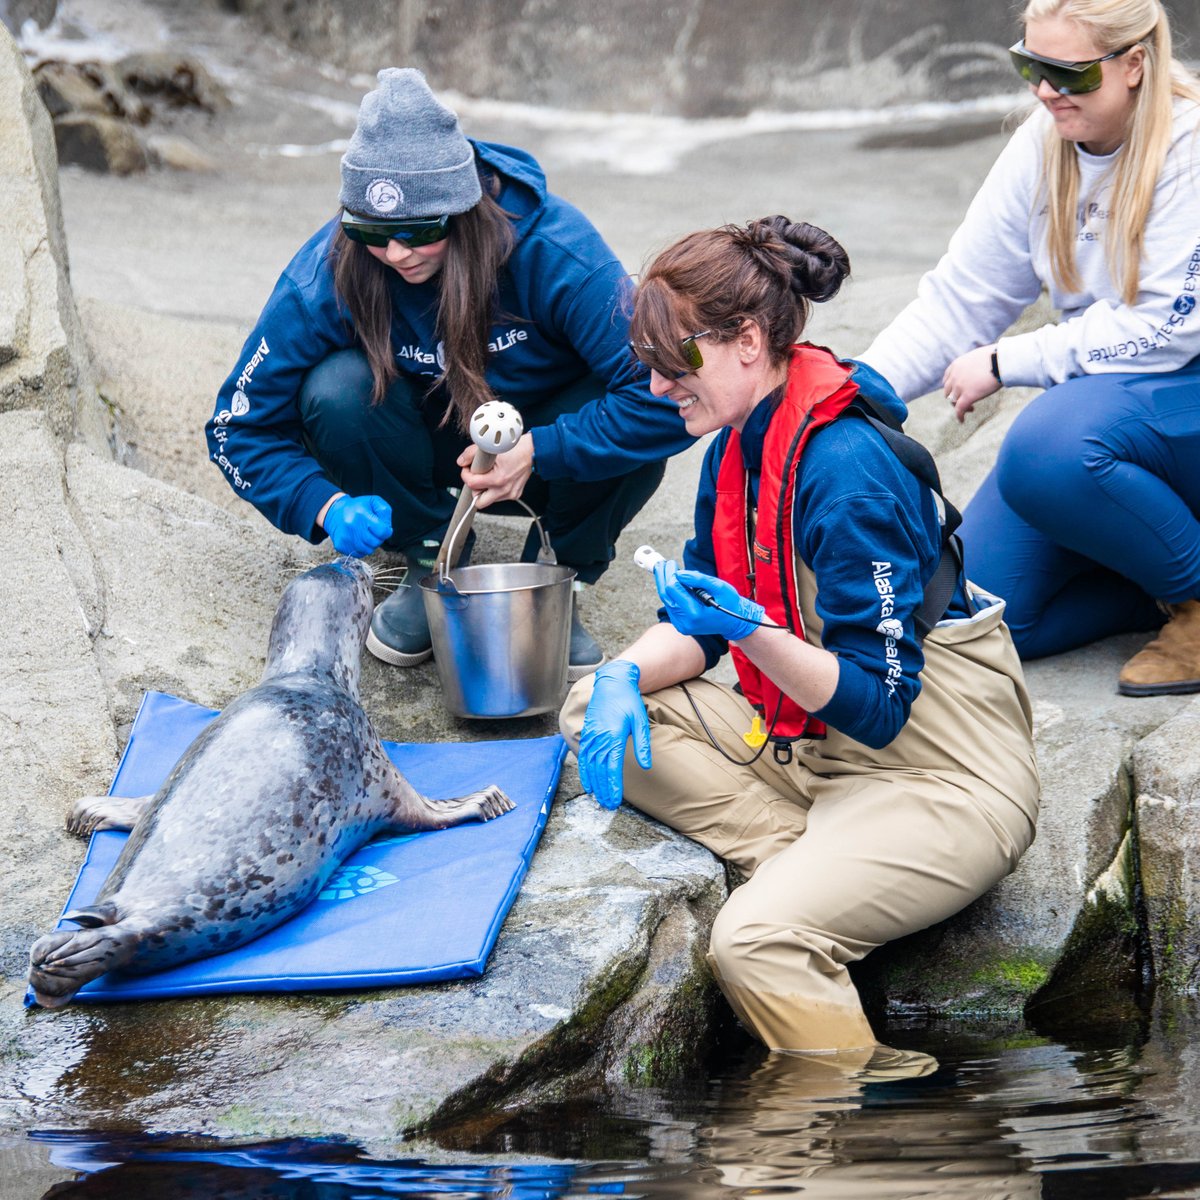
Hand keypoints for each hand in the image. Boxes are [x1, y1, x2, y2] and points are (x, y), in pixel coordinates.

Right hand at [322, 494, 392, 556]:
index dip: (386, 531)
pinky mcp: (340, 545)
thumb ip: (385, 512)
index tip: (382, 528)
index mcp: (361, 514)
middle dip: (378, 538)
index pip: (383, 532)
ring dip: (370, 544)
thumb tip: (387, 529)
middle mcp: (352, 526)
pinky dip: (361, 549)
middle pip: (376, 542)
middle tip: (372, 531)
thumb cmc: (357, 507)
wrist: (334, 512)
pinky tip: (357, 539)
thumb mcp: (373, 501)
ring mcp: (345, 537)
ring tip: (365, 534)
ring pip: (368, 550)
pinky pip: (358, 554)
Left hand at [457, 432, 534, 509]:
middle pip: (479, 501)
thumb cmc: (514, 448)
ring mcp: (510, 493)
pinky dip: (495, 489)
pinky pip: (499, 497)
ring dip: (485, 490)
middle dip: (475, 489)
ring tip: (489, 477)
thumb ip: (471, 454)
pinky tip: (499, 478)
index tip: (468, 469)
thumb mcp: (490, 448)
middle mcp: (504, 489)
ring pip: (489, 499)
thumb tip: (462, 461)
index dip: (466, 475)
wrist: (532, 451)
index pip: (471, 484)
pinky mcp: (515, 494)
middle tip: (477, 478)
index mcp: (497, 479)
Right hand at [577, 660, 651, 809]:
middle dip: (603, 789)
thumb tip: (646, 766)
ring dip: (594, 784)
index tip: (616, 800)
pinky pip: (583, 756)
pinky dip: (584, 771)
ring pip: (590, 765)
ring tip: (599, 799)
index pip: (612, 767)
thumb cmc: (628, 700)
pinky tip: (587, 783)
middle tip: (609, 806)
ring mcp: (590, 735)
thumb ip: (643, 744)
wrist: (612, 682)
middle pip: (599, 770)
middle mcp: (599, 738)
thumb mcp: (640, 720)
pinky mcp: (587, 733)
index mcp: (613, 736)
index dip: (613, 786)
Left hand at [653, 560, 765, 641]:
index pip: (673, 590)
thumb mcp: (719, 587)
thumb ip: (699, 579)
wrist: (734, 622)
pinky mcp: (680, 623)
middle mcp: (685, 622)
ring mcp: (681, 625)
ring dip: (664, 583)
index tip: (672, 563)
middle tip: (661, 563)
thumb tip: (679, 573)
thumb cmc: (729, 603)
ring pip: (667, 600)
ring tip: (663, 568)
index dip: (671, 574)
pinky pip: (671, 604)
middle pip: (666, 595)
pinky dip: (670, 591)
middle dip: (663, 577)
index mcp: (695, 614)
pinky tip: (669, 580)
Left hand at [942, 345, 1000, 422]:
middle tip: (966, 400)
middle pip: (949, 391)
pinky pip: (959, 409)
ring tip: (970, 408)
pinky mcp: (967, 396)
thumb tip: (982, 368)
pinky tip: (962, 420)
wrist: (1001, 361)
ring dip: (959, 406)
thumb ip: (974, 365)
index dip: (951, 387)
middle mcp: (955, 376)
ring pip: (953, 401)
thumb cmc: (997, 357)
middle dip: (955, 396)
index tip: (957, 391)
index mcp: (956, 365)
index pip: (947, 379)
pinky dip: (959, 416)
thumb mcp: (979, 357)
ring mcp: (959, 387)